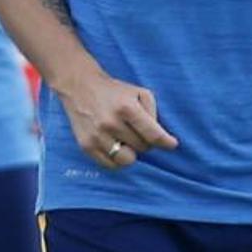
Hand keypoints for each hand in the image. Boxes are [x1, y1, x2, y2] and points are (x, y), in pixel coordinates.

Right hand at [58, 69, 178, 168]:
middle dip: (145, 141)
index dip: (166, 142)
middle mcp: (110, 123)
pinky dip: (117, 159)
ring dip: (131, 152)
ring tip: (126, 141)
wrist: (79, 86)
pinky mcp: (86, 146)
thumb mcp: (139, 92)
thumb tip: (161, 138)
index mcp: (126, 108)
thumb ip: (153, 113)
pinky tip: (115, 146)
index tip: (172, 144)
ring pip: (127, 160)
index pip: (153, 135)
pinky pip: (111, 165)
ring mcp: (97, 136)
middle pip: (142, 148)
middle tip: (137, 131)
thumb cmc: (115, 91)